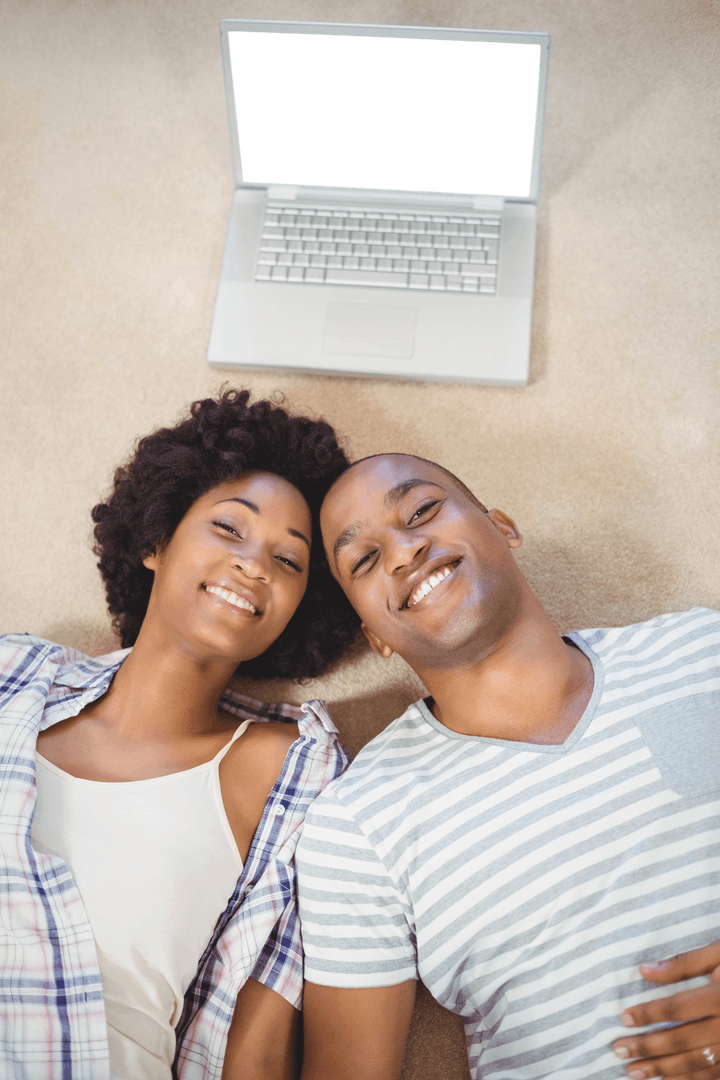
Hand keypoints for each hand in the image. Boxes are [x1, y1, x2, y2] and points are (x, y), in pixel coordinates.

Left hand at [613, 942, 719, 1079]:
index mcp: (719, 997)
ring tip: (634, 1072)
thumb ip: (684, 964)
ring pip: (696, 1064)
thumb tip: (644, 971)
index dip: (648, 1014)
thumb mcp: (719, 953)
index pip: (676, 1009)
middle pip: (681, 1040)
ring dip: (663, 1070)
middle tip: (619, 1050)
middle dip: (648, 1047)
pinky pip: (714, 1076)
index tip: (624, 1018)